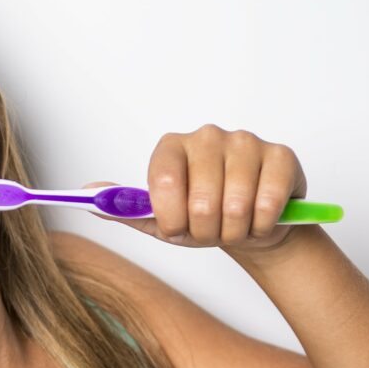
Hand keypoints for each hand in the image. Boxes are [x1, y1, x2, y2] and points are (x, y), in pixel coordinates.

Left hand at [82, 124, 311, 254]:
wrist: (251, 227)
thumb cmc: (202, 219)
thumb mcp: (160, 220)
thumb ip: (125, 208)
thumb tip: (87, 193)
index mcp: (172, 147)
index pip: (164, 182)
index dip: (172, 217)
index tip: (177, 228)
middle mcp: (208, 136)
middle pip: (202, 201)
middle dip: (205, 231)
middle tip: (210, 229)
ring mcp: (246, 141)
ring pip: (236, 205)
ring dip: (234, 231)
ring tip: (234, 225)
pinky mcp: (281, 155)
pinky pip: (267, 204)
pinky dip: (261, 226)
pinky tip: (259, 220)